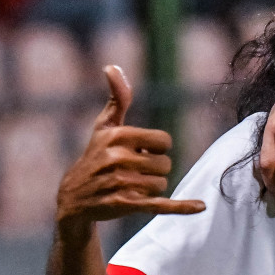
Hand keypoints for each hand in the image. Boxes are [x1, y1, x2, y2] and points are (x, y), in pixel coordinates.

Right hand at [55, 66, 204, 231]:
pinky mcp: (125, 204)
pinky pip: (161, 204)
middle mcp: (117, 158)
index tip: (138, 152)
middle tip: (132, 172)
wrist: (74, 198)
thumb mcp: (104, 127)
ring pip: (162, 184)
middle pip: (165, 164)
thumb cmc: (95, 156)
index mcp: (117, 136)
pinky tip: (200, 206)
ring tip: (130, 186)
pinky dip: (182, 207)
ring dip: (152, 188)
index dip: (156, 148)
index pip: (164, 141)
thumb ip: (117, 99)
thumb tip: (112, 67)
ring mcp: (120, 182)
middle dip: (153, 169)